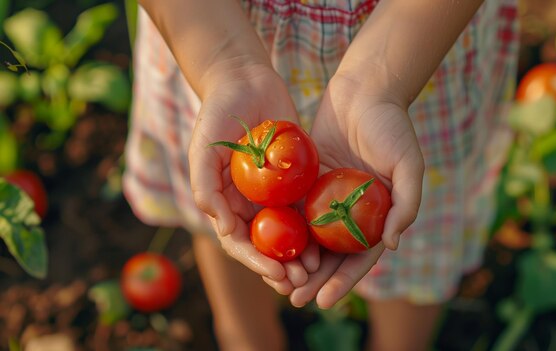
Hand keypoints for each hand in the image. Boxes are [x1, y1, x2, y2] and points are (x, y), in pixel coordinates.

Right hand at [188, 61, 318, 289]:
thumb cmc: (217, 115)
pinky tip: (331, 239)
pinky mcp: (296, 179)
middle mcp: (250, 204)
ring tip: (318, 269)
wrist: (245, 82)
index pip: (240, 243)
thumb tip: (224, 229)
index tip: (276, 275)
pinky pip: (307, 207)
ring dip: (302, 254)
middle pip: (267, 246)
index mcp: (226, 204)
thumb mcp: (203, 150)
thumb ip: (206, 188)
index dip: (257, 263)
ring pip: (290, 233)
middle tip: (301, 282)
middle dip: (282, 267)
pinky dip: (316, 226)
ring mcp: (274, 194)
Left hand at [288, 74, 424, 307]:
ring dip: (295, 260)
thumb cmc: (392, 125)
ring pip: (310, 237)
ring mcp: (329, 196)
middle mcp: (352, 211)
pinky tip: (266, 245)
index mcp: (378, 214)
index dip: (344, 281)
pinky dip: (283, 228)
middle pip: (331, 254)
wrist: (365, 89)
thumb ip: (406, 204)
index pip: (360, 256)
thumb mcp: (408, 164)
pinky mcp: (309, 180)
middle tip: (294, 299)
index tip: (326, 300)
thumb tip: (393, 245)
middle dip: (315, 279)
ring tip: (277, 282)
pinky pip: (295, 208)